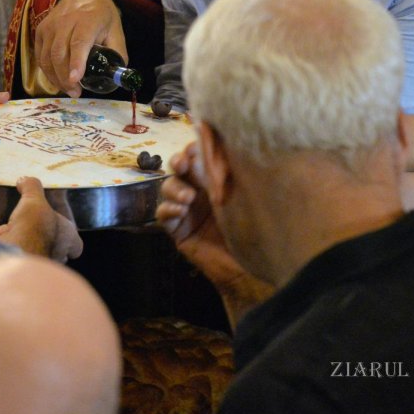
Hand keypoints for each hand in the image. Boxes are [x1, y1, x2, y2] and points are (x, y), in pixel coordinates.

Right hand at [0, 176, 81, 261]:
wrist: (15, 250)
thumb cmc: (34, 226)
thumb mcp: (34, 199)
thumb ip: (32, 187)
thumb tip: (24, 179)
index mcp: (68, 238)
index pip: (76, 244)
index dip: (70, 238)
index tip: (63, 231)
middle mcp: (57, 254)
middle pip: (56, 249)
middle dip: (47, 238)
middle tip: (37, 224)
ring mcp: (38, 262)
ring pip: (35, 250)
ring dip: (27, 240)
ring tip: (18, 227)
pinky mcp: (19, 262)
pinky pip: (17, 251)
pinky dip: (11, 243)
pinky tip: (3, 235)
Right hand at [34, 0, 125, 96]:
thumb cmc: (101, 15)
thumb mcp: (116, 29)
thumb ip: (117, 53)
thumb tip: (115, 77)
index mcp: (88, 20)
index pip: (79, 42)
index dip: (77, 61)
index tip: (76, 79)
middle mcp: (65, 21)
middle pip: (60, 53)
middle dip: (66, 78)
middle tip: (76, 93)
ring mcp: (50, 25)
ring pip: (47, 56)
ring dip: (56, 78)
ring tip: (69, 90)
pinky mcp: (41, 30)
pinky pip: (40, 55)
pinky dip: (47, 71)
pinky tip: (58, 80)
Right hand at [157, 144, 272, 324]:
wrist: (245, 267)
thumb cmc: (251, 230)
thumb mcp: (243, 195)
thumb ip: (231, 172)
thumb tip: (224, 145)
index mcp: (216, 180)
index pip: (199, 156)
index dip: (194, 149)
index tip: (196, 147)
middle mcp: (199, 191)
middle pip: (180, 167)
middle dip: (179, 161)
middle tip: (183, 164)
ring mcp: (187, 209)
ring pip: (168, 187)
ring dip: (174, 187)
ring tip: (188, 198)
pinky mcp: (177, 229)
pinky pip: (162, 214)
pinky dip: (167, 209)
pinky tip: (180, 212)